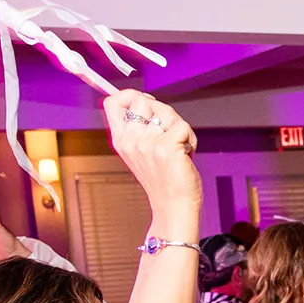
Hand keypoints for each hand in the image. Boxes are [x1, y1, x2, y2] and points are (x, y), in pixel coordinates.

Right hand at [103, 92, 199, 219]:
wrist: (174, 207)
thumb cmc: (164, 181)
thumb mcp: (141, 152)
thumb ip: (139, 128)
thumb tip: (146, 100)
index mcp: (121, 141)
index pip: (112, 103)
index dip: (130, 94)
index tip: (147, 102)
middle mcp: (131, 141)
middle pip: (143, 100)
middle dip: (163, 111)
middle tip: (170, 132)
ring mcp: (147, 144)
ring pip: (167, 112)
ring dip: (180, 127)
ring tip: (179, 147)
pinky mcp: (166, 148)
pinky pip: (183, 126)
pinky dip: (191, 139)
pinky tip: (187, 154)